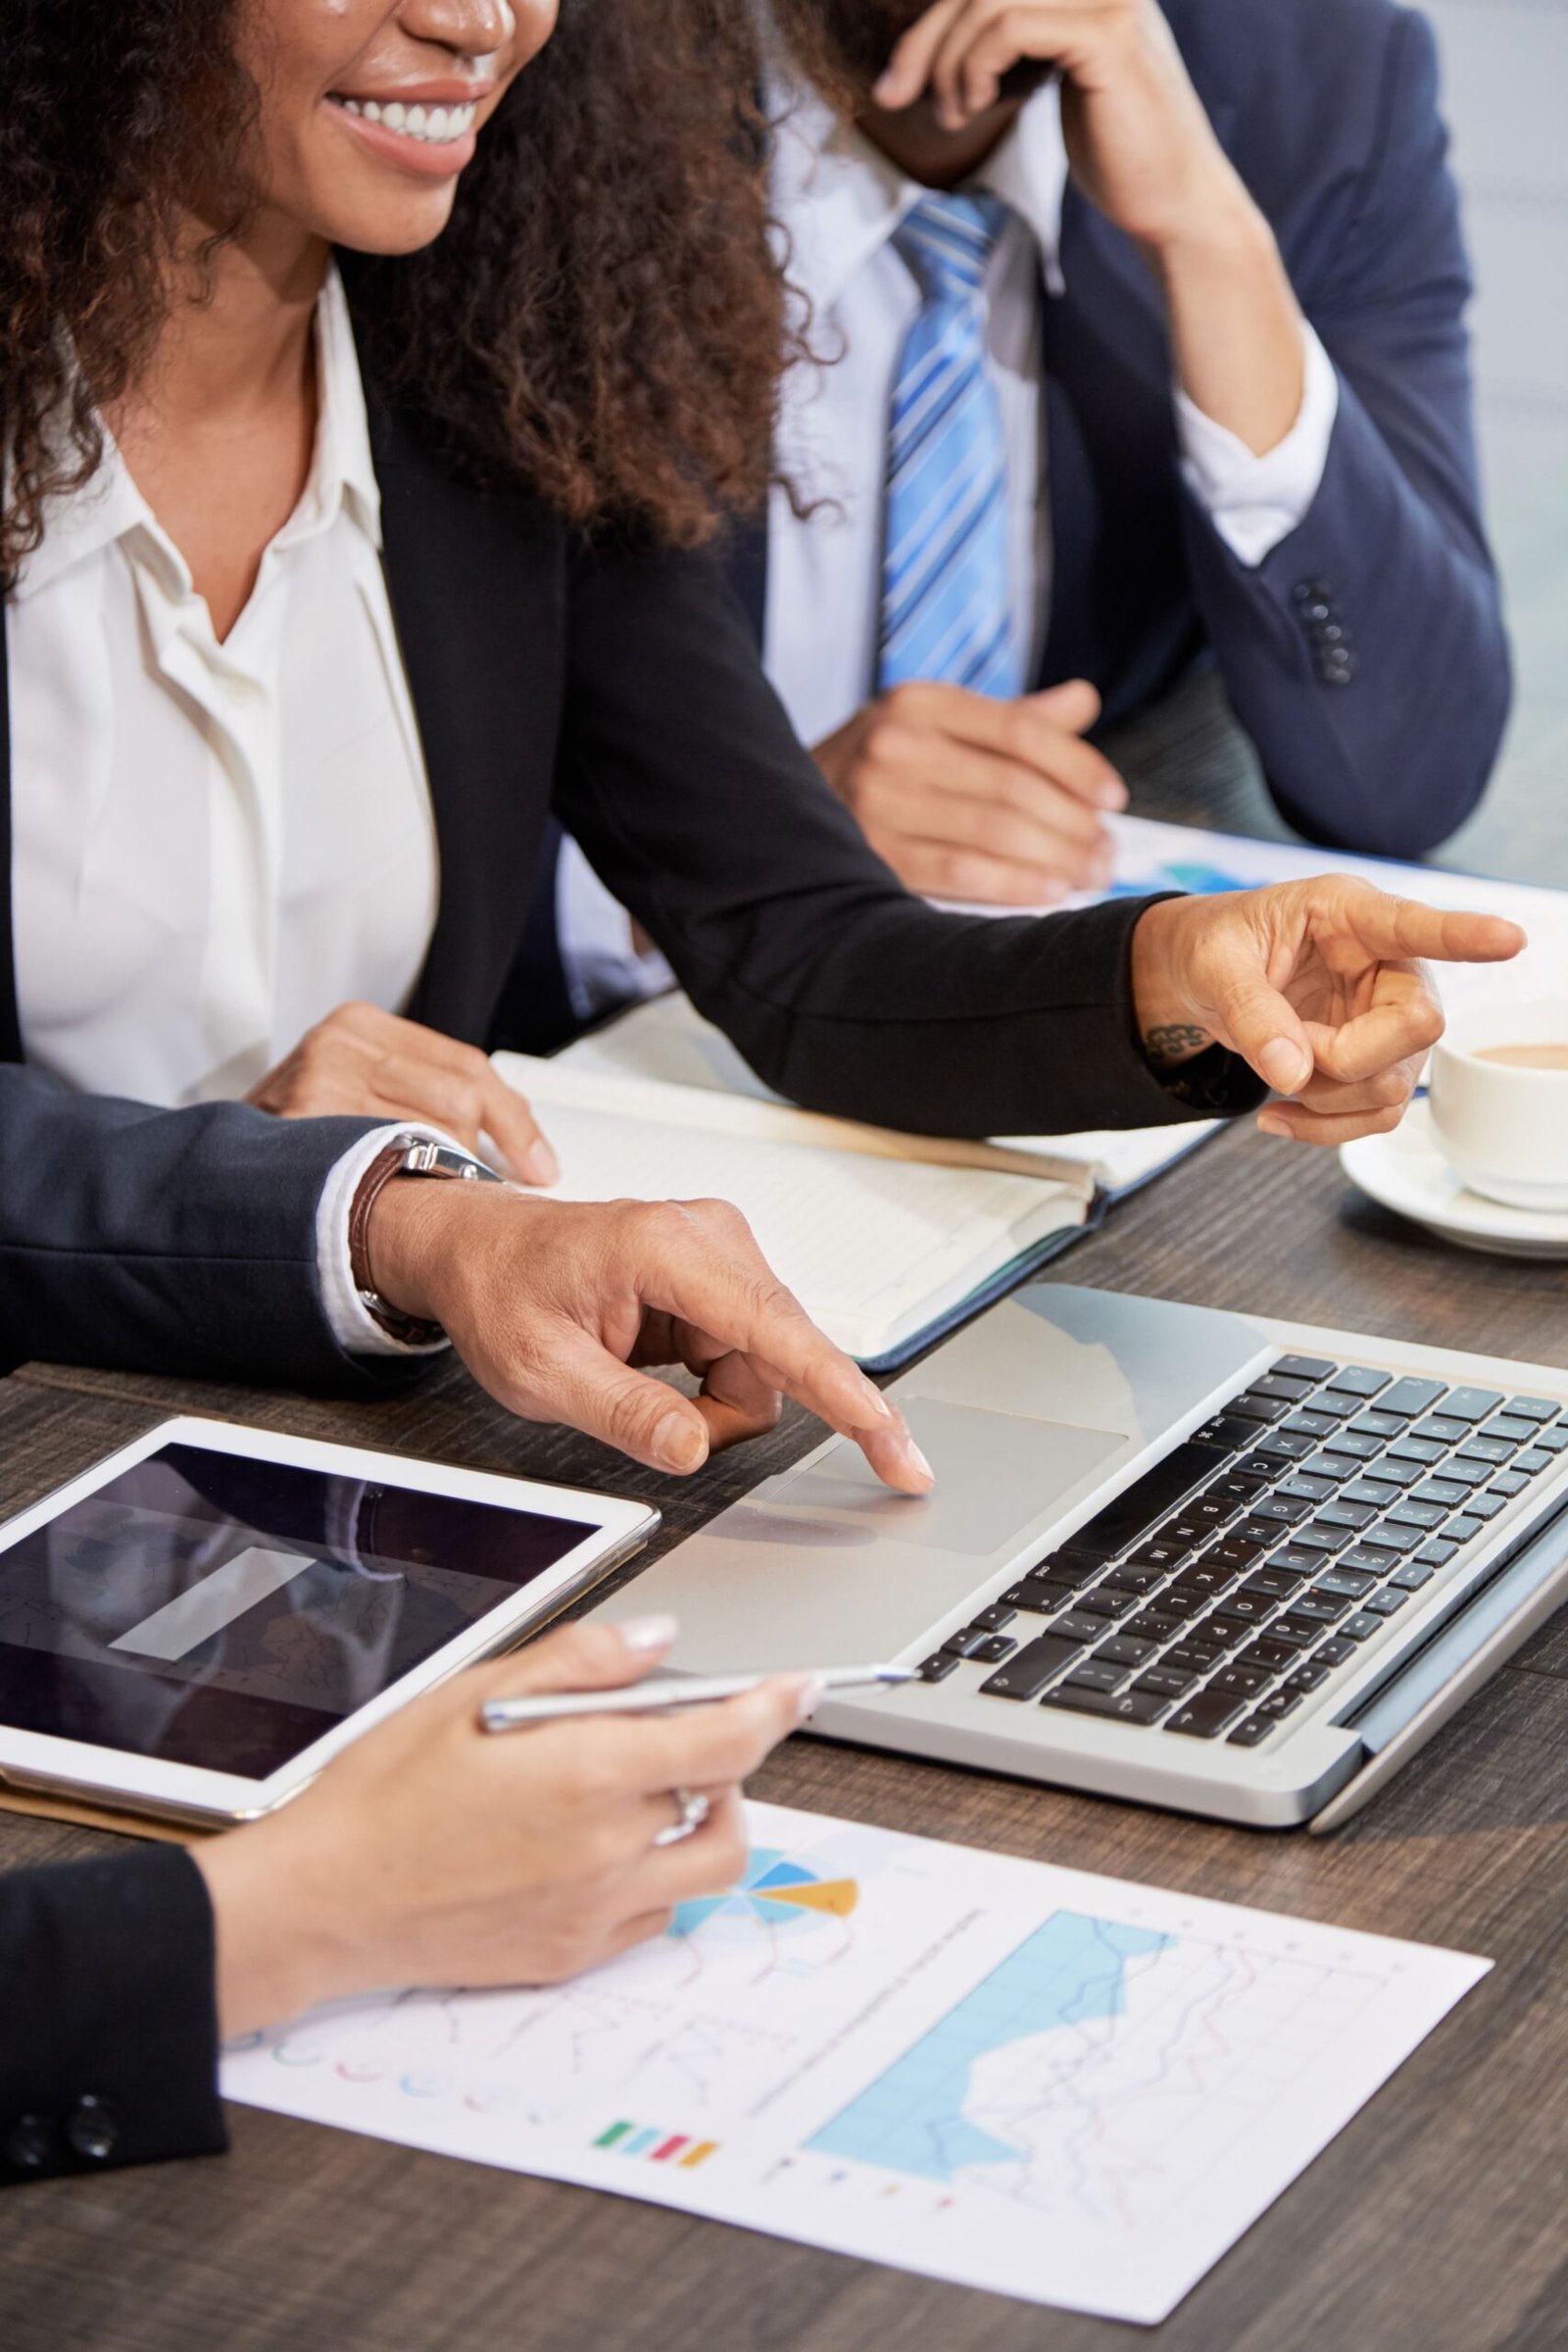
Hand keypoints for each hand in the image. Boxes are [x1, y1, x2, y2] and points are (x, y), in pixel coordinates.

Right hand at [196, 1617, 812, 2035]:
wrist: (327, 1899)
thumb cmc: (386, 1792)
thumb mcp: (477, 1690)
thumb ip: (582, 1662)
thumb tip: (658, 1643)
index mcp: (588, 1775)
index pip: (728, 1739)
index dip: (775, 1706)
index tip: (797, 1687)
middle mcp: (608, 1851)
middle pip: (725, 1799)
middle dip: (722, 1757)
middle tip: (681, 1732)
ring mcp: (596, 1911)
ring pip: (706, 1865)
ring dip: (704, 1819)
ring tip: (651, 1790)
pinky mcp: (574, 1955)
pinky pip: (655, 1912)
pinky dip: (657, 1872)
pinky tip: (604, 1843)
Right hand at [247, 1000, 558, 1185]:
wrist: (215, 1169)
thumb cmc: (296, 1136)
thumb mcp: (358, 1090)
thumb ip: (422, 1094)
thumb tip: (515, 1142)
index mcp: (361, 1025)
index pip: (467, 1067)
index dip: (515, 1122)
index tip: (540, 1165)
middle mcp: (340, 1044)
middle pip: (457, 1100)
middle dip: (479, 1156)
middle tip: (485, 1191)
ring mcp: (317, 1083)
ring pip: (429, 1136)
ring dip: (444, 1178)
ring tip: (432, 1199)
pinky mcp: (302, 1128)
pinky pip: (387, 1165)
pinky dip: (407, 1191)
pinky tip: (402, 1204)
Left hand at [366, 1179, 933, 1487]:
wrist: (478, 1249)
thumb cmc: (501, 1290)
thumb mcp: (539, 1372)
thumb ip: (622, 1413)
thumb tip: (692, 1449)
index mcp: (664, 1250)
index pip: (778, 1333)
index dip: (845, 1398)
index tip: (895, 1447)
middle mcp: (710, 1238)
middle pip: (778, 1360)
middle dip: (726, 1414)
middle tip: (650, 1421)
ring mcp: (722, 1252)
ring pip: (767, 1367)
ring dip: (714, 1404)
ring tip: (634, 1386)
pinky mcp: (723, 1276)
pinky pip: (749, 1357)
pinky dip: (709, 1386)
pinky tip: (655, 1371)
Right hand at [815, 679, 1123, 905]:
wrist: (785, 810)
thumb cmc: (883, 770)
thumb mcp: (935, 726)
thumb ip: (1010, 719)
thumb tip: (1084, 699)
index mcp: (919, 702)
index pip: (1019, 731)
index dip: (1077, 766)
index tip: (1114, 799)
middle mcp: (895, 744)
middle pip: (1013, 787)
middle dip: (1074, 825)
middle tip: (1109, 853)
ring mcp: (877, 802)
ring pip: (994, 831)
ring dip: (1056, 858)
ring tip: (1090, 875)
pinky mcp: (871, 855)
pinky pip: (961, 872)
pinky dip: (1014, 885)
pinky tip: (1049, 893)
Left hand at [872, 0, 1242, 252]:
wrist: (1177, 206)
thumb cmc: (1119, 156)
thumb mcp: (1059, 82)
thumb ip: (1017, 44)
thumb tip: (939, 43)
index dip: (932, 24)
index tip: (897, 82)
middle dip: (924, 40)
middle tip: (894, 96)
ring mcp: (1110, 1)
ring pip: (988, 0)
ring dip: (949, 61)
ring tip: (954, 115)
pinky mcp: (1108, 36)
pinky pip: (1012, 24)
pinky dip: (976, 64)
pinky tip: (975, 105)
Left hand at [1131, 877, 1526, 1144]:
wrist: (1201, 978)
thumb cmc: (1215, 947)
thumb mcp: (1214, 965)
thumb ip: (1250, 1011)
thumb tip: (1291, 1074)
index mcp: (1349, 916)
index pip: (1416, 926)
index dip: (1464, 935)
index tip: (1508, 937)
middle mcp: (1387, 966)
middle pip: (1419, 1025)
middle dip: (1347, 1058)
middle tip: (1287, 1048)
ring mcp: (1388, 1020)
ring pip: (1395, 1084)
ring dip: (1327, 1098)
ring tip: (1276, 1069)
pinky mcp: (1376, 1064)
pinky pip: (1375, 1115)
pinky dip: (1322, 1128)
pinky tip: (1277, 1115)